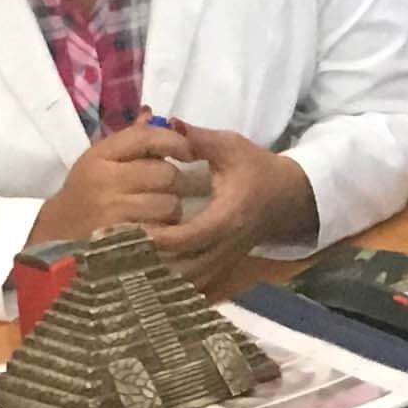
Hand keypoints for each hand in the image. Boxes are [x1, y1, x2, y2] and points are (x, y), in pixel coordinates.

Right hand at [29, 120, 187, 251]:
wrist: (56, 237)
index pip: (146, 137)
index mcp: (99, 156)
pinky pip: (163, 230)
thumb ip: (128, 140)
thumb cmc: (84, 195)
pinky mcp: (123, 240)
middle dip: (173, 182)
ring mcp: (113, 212)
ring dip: (171, 210)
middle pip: (166, 173)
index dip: (174, 141)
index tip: (186, 151)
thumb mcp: (98, 162)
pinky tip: (155, 230)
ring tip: (158, 212)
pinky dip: (164, 231)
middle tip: (165, 189)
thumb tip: (151, 113)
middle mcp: (105, 181)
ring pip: (169, 204)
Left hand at [144, 121, 317, 297]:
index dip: (159, 237)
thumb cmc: (257, 170)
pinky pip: (195, 285)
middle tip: (121, 251)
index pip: (190, 236)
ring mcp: (226, 261)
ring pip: (189, 282)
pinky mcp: (223, 268)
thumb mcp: (232, 148)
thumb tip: (169, 122)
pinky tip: (151, 273)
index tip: (131, 229)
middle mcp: (227, 246)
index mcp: (229, 216)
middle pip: (186, 269)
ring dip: (161, 276)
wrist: (287, 198)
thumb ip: (200, 139)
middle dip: (153, 263)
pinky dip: (173, 282)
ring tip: (131, 263)